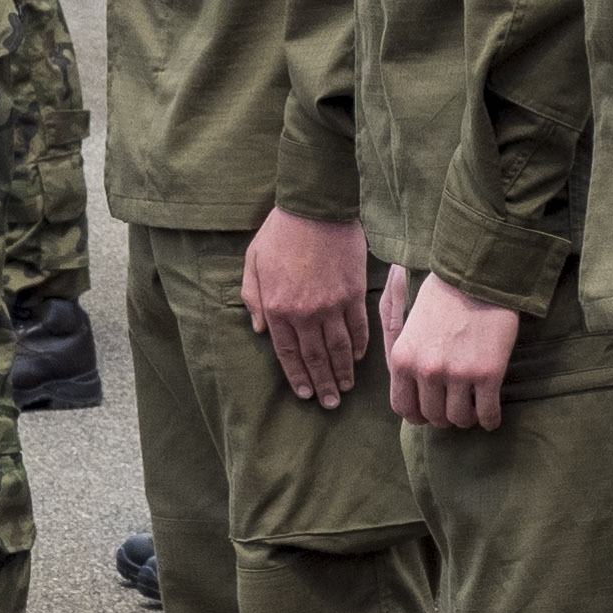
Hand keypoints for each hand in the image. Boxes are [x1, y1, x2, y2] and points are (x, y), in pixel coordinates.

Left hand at [243, 209, 375, 408]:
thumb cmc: (281, 232)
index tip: (305, 394)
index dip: (297, 375)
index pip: (287, 352)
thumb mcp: (253, 262)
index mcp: (277, 307)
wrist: (316, 208)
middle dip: (322, 384)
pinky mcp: (354, 294)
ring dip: (342, 373)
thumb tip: (260, 330)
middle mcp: (305, 312)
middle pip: (315, 357)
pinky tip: (358, 359)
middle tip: (330, 404)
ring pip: (338, 349)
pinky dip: (359, 347)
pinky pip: (358, 328)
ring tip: (346, 390)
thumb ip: (253, 298)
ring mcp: (332, 305)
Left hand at [389, 267, 521, 434]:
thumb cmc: (443, 294)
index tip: (429, 412)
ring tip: (473, 409)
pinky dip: (490, 420)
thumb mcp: (407, 322)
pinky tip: (491, 417)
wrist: (479, 275)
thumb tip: (407, 390)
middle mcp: (426, 370)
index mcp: (402, 358)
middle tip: (455, 408)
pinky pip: (487, 413)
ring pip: (459, 419)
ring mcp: (457, 373)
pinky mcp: (488, 374)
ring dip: (467, 419)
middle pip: (433, 416)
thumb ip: (404, 356)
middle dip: (444, 417)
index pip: (403, 407)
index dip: (418, 415)